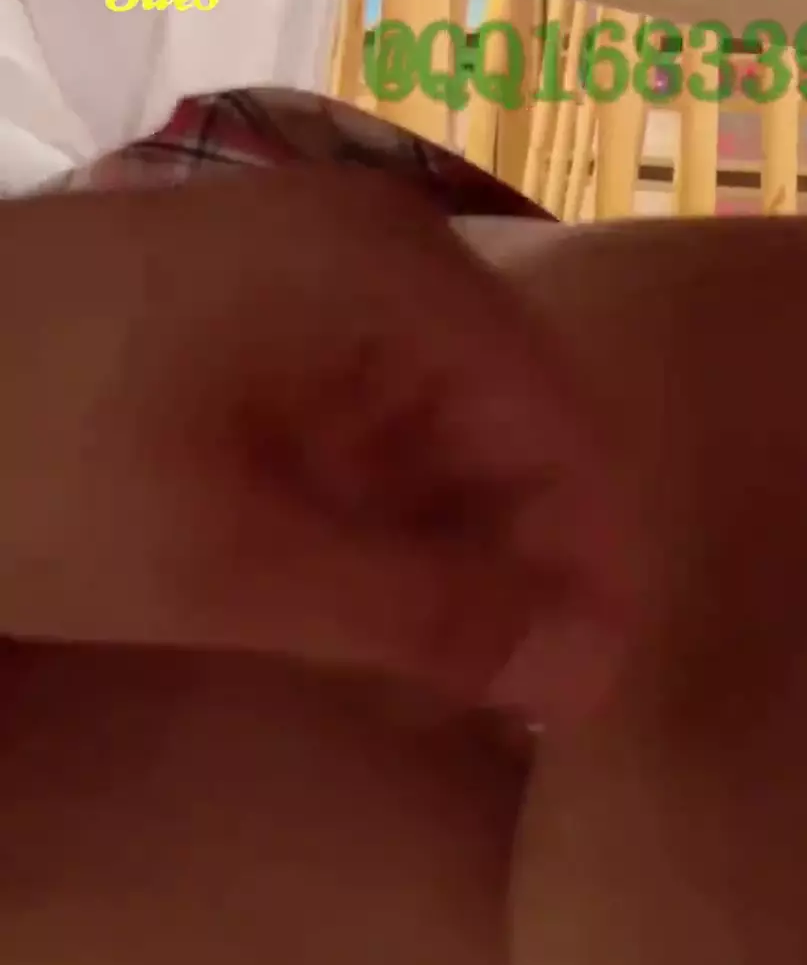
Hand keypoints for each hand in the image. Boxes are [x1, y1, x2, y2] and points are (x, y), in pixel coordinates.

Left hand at [0, 167, 631, 720]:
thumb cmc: (21, 460)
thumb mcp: (228, 564)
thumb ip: (428, 617)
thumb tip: (587, 675)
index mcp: (396, 279)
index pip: (566, 431)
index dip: (591, 573)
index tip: (579, 706)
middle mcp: (370, 253)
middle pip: (511, 426)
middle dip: (522, 570)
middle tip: (510, 711)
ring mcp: (298, 277)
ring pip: (436, 430)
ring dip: (449, 556)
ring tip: (433, 680)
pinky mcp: (234, 317)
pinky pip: (356, 418)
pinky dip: (371, 520)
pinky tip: (350, 609)